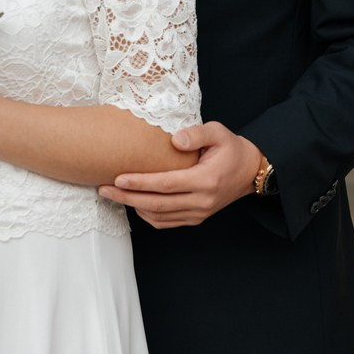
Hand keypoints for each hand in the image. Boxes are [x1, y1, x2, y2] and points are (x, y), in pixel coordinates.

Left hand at [98, 122, 261, 227]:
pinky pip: (166, 222)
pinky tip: (134, 202)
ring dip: (133, 207)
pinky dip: (147, 215)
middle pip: (157, 205)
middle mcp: (201, 201)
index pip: (166, 185)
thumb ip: (196, 133)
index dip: (140, 183)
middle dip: (127, 198)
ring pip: (159, 217)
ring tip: (113, 195)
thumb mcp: (218, 132)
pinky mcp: (196, 218)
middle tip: (103, 189)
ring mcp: (198, 213)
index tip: (117, 178)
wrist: (249, 170)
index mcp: (205, 180)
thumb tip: (174, 140)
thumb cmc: (231, 148)